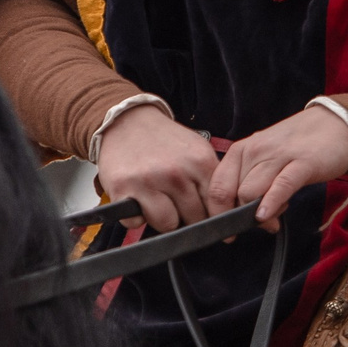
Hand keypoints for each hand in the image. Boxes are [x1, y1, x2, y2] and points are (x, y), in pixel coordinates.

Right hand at [94, 106, 219, 232]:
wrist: (127, 121)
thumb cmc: (164, 141)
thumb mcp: (197, 150)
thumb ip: (211, 178)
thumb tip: (226, 211)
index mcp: (199, 162)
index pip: (217, 206)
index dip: (211, 213)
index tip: (202, 212)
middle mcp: (175, 172)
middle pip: (194, 220)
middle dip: (186, 216)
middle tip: (175, 201)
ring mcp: (148, 181)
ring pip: (167, 225)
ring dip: (161, 219)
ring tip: (156, 200)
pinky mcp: (122, 189)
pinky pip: (135, 223)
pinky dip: (134, 216)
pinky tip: (136, 199)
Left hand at [207, 105, 347, 231]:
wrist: (336, 124)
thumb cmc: (298, 146)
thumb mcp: (266, 160)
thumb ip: (253, 185)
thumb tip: (247, 218)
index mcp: (241, 150)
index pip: (216, 186)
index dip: (216, 213)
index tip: (224, 231)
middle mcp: (255, 150)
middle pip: (231, 193)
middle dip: (239, 217)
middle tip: (256, 226)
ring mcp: (278, 156)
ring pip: (250, 192)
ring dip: (256, 214)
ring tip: (272, 220)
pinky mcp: (302, 163)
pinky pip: (279, 186)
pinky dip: (270, 204)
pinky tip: (267, 217)